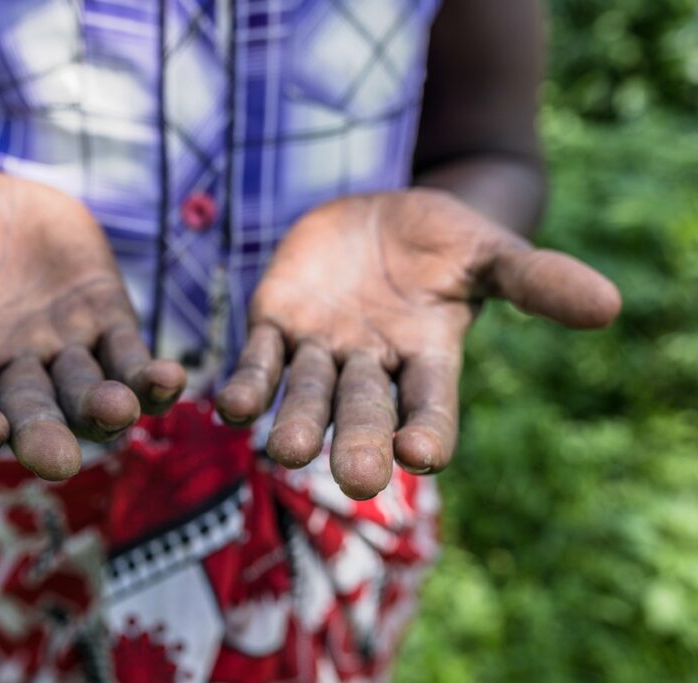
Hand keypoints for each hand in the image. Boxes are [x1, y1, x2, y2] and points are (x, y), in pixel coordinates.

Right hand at [0, 172, 185, 478]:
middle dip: (44, 435)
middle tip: (58, 460)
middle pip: (33, 412)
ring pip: (88, 390)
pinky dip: (149, 373)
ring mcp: (66, 348)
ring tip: (120, 411)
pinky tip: (170, 381)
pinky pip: (131, 355)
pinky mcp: (107, 321)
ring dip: (106, 406)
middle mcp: (17, 368)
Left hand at [216, 189, 619, 498]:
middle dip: (357, 441)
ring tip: (283, 450)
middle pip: (363, 410)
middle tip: (354, 479)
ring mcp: (321, 348)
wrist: (381, 215)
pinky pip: (257, 358)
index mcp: (426, 356)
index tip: (423, 457)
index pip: (430, 404)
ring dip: (293, 423)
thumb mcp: (490, 251)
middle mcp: (371, 365)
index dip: (428, 430)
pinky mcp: (276, 322)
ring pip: (305, 393)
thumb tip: (610, 304)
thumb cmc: (445, 239)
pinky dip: (246, 382)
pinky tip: (229, 405)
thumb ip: (536, 280)